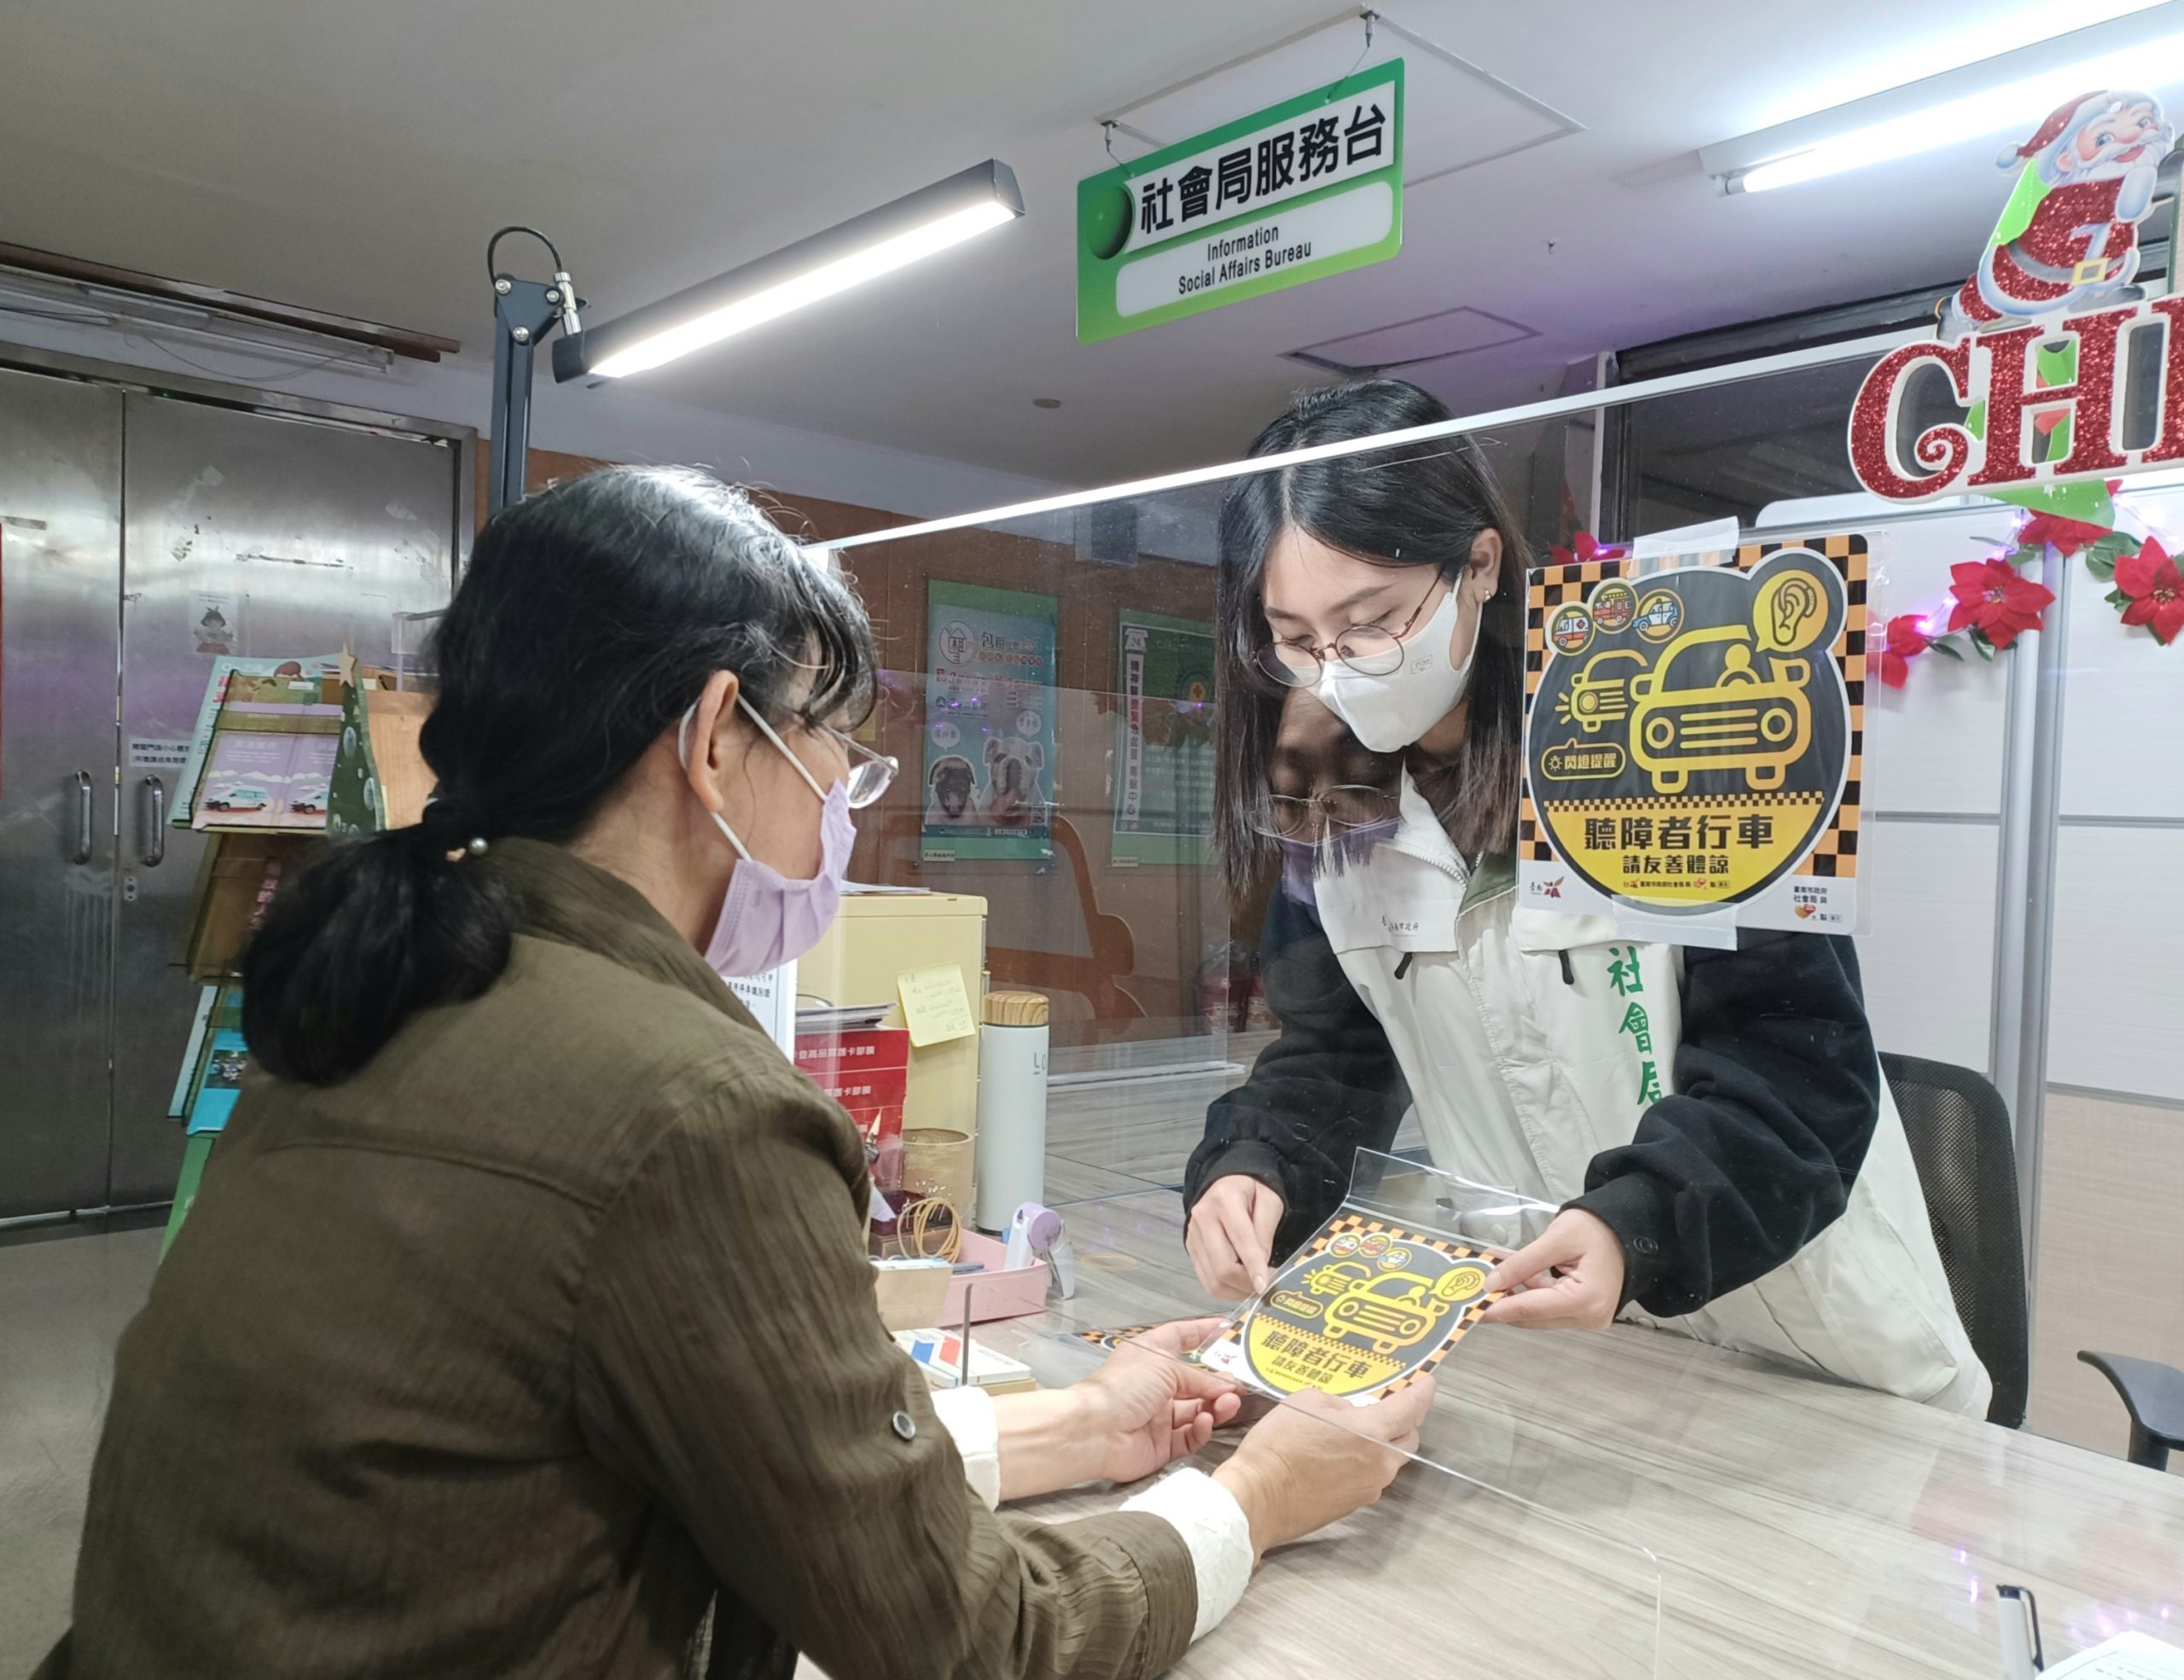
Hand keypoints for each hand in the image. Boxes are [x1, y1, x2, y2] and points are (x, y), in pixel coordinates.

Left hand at [1075, 1319, 1243, 1486]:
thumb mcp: (1166, 1368)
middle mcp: (1156, 1384)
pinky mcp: (1163, 1445)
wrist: (1096, 1431)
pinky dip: (1201, 1428)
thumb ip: (1201, 1377)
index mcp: (1151, 1356)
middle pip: (1195, 1381)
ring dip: (1215, 1406)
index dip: (1202, 1332)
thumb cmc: (1126, 1385)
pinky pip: (1190, 1436)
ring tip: (1229, 1403)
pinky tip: (1206, 1421)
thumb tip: (1230, 1385)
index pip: (1181, 1338)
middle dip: (1219, 1382)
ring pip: (1197, 1410)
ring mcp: (1159, 1416)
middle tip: (1241, 1385)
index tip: (1228, 1328)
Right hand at [1186, 1176, 1284, 1298]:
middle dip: (1245, 1283)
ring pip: (1212, 1278)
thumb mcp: (1270, 1203)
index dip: (1253, 1266)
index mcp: (1225, 1199)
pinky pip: (1206, 1279)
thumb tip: (1261, 1268)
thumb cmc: (1254, 1191)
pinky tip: (1239, 1284)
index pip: (1240, 1239)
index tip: (1264, 1286)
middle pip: (1222, 1265)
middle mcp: (1203, 1217)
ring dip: (1236, 1290)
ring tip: (1252, 1286)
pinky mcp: (1190, 1247)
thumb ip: (1266, 1232)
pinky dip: (1225, 1289)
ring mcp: (1193, 1234)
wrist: (1227, 1183)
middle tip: (1263, 1285)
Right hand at [1212, 1378, 1434, 1559]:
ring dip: (1381, 1444)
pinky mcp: (1354, 1505)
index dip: (1423, 1392)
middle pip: (1409, 1439)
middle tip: (1388, 1406)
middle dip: (1404, 1421)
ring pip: (1389, 1460)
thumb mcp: (1306, 1401)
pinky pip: (1369, 1477)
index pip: (1413, 1408)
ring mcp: (1369, 1488)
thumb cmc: (1279, 1444)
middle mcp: (1381, 1464)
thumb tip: (1348, 1415)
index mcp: (1373, 1432)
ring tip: (1353, 1432)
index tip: (1427, 1382)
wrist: (1258, 1499)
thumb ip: (1339, 1404)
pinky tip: (1336, 1457)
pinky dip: (1363, 1463)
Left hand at [1479, 1208, 1625, 1329]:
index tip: (1470, 1309)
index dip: (1498, 1307)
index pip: (1532, 1308)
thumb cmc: (1595, 1228)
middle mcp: (1589, 1317)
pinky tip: (1510, 1275)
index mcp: (1585, 1300)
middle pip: (1534, 1316)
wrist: (1627, 1229)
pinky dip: (1529, 1291)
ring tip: (1489, 1273)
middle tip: (1472, 1289)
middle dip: (1503, 1301)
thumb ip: (1521, 1263)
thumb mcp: (1555, 1239)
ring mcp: (1588, 1317)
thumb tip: (1490, 1284)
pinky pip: (1549, 1307)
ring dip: (1514, 1294)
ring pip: (1538, 1313)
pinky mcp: (1584, 1312)